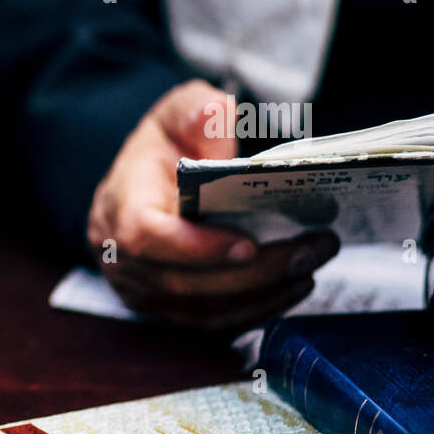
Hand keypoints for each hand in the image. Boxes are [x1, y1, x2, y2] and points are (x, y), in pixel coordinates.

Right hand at [87, 80, 339, 329]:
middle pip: (184, 282)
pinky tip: (289, 288)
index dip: (197, 248)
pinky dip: (252, 311)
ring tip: (311, 266)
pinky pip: (207, 322)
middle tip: (314, 249)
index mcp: (119, 205)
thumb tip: (217, 116)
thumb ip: (197, 112)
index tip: (250, 243)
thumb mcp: (175, 114)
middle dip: (255, 273)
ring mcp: (138, 289)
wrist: (137, 186)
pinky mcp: (160, 308)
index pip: (146, 237)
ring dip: (262, 295)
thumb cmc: (160, 150)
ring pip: (199, 309)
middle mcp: (120, 257)